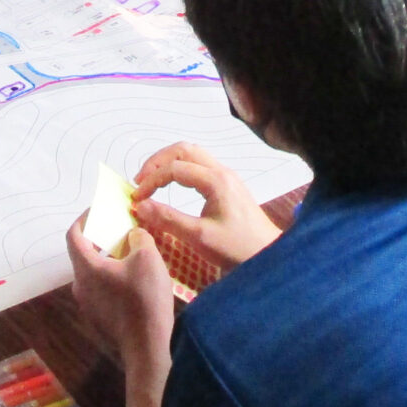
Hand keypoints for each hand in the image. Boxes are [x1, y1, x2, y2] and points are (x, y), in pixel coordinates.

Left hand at [65, 214, 175, 367]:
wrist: (146, 346)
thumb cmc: (144, 298)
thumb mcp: (147, 258)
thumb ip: (138, 237)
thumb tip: (133, 235)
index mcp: (86, 268)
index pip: (73, 235)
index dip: (83, 219)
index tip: (98, 211)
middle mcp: (80, 286)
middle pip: (84, 254)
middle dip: (101, 239)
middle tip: (121, 230)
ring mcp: (88, 305)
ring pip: (94, 273)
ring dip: (109, 259)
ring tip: (132, 254)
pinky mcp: (99, 318)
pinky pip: (102, 289)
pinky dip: (113, 278)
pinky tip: (135, 280)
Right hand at [131, 142, 280, 273]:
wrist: (269, 256)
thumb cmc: (237, 248)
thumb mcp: (200, 237)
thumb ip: (169, 219)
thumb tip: (141, 206)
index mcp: (216, 180)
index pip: (174, 168)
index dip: (151, 180)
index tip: (137, 198)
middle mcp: (222, 172)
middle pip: (183, 150)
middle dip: (158, 162)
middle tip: (140, 181)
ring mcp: (227, 177)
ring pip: (193, 155)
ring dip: (169, 162)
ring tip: (152, 180)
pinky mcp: (229, 186)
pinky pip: (200, 166)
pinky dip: (181, 169)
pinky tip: (173, 185)